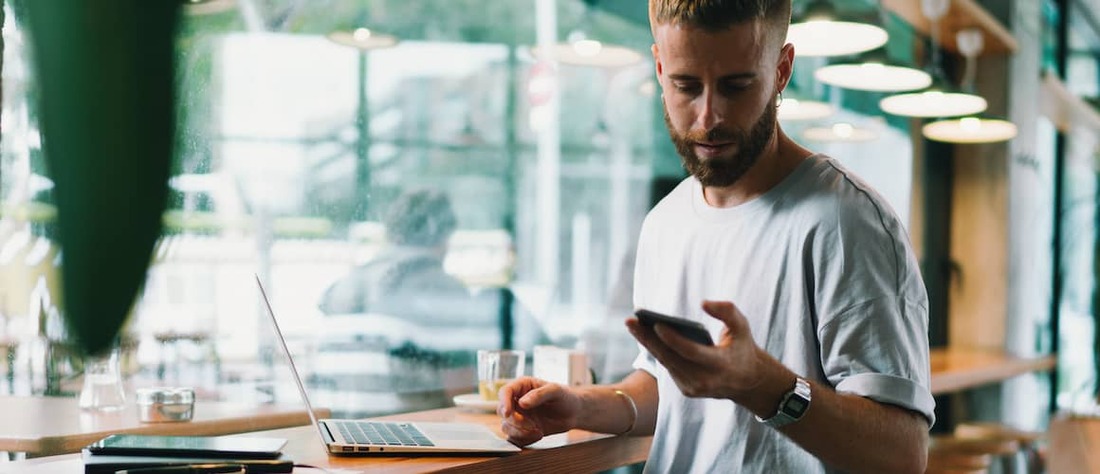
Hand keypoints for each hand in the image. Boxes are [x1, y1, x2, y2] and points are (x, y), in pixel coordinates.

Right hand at [497, 377, 582, 446]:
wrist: (573, 413)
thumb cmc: (565, 397)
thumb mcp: (555, 391)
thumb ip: (539, 394)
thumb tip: (522, 403)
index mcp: (522, 386)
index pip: (505, 392)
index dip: (504, 402)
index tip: (508, 413)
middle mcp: (517, 400)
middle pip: (502, 411)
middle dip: (515, 421)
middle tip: (532, 425)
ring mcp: (518, 416)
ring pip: (506, 426)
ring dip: (520, 432)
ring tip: (538, 432)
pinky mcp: (522, 429)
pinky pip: (514, 438)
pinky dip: (524, 440)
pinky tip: (538, 435)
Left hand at [626, 300, 767, 399]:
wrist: (747, 382)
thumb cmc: (741, 348)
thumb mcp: (742, 327)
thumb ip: (727, 311)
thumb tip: (703, 303)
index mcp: (721, 365)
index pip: (691, 352)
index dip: (673, 339)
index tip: (656, 324)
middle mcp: (705, 380)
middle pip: (671, 358)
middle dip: (649, 339)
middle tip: (631, 321)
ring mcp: (694, 388)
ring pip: (666, 362)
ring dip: (648, 343)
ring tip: (633, 324)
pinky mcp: (686, 390)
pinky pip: (668, 366)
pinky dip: (657, 351)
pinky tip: (644, 335)